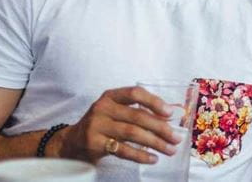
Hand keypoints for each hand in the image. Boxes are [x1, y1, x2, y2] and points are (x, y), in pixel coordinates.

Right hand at [57, 87, 181, 163]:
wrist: (74, 141)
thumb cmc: (104, 123)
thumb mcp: (120, 111)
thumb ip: (145, 109)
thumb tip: (176, 110)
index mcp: (111, 96)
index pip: (135, 93)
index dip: (154, 102)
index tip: (171, 113)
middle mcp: (103, 108)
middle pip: (137, 116)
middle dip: (161, 127)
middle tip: (176, 137)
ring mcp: (97, 126)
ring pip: (132, 133)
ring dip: (155, 142)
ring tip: (170, 149)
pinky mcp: (95, 144)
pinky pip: (122, 150)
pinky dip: (140, 155)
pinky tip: (153, 158)